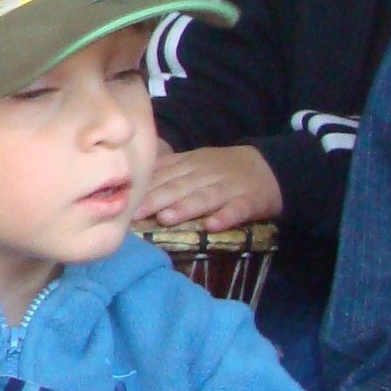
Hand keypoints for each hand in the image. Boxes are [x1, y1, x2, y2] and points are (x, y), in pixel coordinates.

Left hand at [139, 145, 282, 230]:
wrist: (269, 167)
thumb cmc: (222, 170)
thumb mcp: (194, 163)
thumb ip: (166, 171)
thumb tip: (132, 182)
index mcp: (190, 165)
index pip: (164, 175)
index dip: (143, 188)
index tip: (122, 200)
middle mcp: (206, 174)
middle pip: (178, 186)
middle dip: (155, 199)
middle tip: (133, 213)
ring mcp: (229, 187)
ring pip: (205, 196)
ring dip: (185, 207)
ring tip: (166, 218)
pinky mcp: (250, 200)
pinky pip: (237, 209)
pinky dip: (226, 216)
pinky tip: (212, 226)